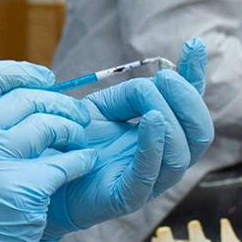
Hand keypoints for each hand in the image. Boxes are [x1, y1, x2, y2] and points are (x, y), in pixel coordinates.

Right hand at [0, 61, 99, 241]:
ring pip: (49, 125)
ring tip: (78, 140)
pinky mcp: (22, 189)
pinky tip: (84, 165)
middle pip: (25, 99)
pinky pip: (66, 162)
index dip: (19, 73)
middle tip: (78, 116)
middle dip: (58, 104)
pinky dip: (80, 162)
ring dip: (71, 131)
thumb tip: (28, 91)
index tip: (45, 79)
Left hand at [39, 40, 213, 241]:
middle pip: (200, 133)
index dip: (196, 76)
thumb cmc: (74, 143)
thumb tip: (157, 79)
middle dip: (188, 100)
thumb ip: (130, 94)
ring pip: (182, 154)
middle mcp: (163, 159)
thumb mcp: (102, 108)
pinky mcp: (127, 197)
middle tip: (165, 78)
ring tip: (154, 97)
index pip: (191, 107)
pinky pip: (150, 172)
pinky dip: (155, 143)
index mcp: (162, 137)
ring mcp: (148, 182)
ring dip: (173, 120)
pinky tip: (152, 120)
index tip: (194, 43)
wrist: (42, 178)